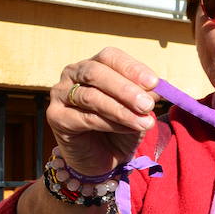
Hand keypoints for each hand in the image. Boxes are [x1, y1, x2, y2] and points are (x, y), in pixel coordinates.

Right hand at [48, 48, 158, 175]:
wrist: (104, 156)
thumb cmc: (121, 125)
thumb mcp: (138, 108)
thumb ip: (146, 95)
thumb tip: (158, 87)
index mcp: (94, 65)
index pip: (110, 57)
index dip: (132, 68)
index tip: (155, 83)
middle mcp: (73, 74)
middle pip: (96, 72)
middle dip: (125, 89)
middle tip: (148, 105)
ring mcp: (60, 94)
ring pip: (90, 97)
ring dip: (121, 110)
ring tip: (145, 123)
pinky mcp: (56, 117)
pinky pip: (85, 118)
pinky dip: (111, 124)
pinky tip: (129, 129)